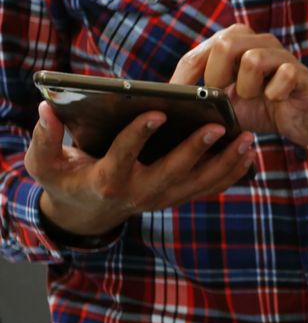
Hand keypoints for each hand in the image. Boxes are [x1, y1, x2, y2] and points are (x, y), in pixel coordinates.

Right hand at [27, 102, 254, 237]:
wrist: (86, 212)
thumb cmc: (66, 179)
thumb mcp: (46, 163)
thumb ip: (45, 138)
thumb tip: (46, 109)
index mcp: (107, 179)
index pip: (123, 156)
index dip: (138, 135)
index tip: (156, 112)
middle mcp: (138, 193)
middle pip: (172, 171)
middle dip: (195, 149)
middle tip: (218, 126)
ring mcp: (161, 198)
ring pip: (198, 183)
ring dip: (224, 163)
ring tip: (246, 139)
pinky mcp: (177, 198)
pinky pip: (208, 189)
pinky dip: (230, 174)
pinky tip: (248, 155)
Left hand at [171, 24, 307, 146]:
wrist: (305, 118)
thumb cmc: (264, 107)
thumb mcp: (228, 104)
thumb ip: (205, 98)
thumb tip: (172, 103)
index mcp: (235, 45)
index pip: (199, 53)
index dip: (183, 77)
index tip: (174, 98)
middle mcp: (258, 42)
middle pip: (224, 43)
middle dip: (216, 76)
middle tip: (225, 97)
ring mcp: (282, 56)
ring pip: (253, 59)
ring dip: (247, 87)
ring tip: (254, 97)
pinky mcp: (302, 74)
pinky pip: (285, 75)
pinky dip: (275, 92)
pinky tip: (276, 99)